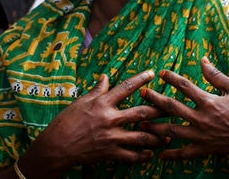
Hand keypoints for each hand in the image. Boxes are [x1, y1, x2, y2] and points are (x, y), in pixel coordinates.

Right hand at [19, 71, 164, 174]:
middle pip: (141, 112)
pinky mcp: (110, 153)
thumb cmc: (66, 122)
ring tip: (168, 135)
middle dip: (159, 110)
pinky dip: (143, 155)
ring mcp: (111, 137)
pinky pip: (131, 156)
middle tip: (172, 107)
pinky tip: (150, 153)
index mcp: (102, 103)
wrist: (56, 147)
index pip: (125, 87)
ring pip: (142, 136)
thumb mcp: (80, 102)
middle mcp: (110, 119)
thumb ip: (97, 90)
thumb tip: (105, 77)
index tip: (153, 74)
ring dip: (157, 136)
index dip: (140, 80)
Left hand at [140, 57, 228, 159]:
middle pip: (172, 107)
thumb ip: (216, 75)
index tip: (160, 73)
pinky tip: (160, 154)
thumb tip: (202, 59)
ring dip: (155, 126)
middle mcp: (202, 118)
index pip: (184, 86)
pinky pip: (184, 153)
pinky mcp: (205, 148)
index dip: (171, 78)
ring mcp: (202, 135)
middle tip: (142, 94)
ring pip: (172, 130)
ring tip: (141, 122)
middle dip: (155, 100)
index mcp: (208, 101)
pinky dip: (171, 154)